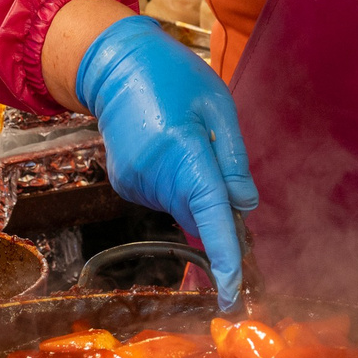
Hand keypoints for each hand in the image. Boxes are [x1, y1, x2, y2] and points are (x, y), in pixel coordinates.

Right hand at [75, 15, 257, 308]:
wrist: (114, 66)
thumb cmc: (173, 76)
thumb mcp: (217, 104)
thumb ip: (233, 158)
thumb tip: (243, 207)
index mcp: (182, 150)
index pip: (210, 212)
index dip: (225, 254)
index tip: (234, 291)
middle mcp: (153, 174)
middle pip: (200, 214)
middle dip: (219, 206)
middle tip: (218, 159)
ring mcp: (134, 182)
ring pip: (184, 208)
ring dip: (197, 190)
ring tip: (185, 140)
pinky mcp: (125, 185)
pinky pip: (166, 199)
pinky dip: (177, 185)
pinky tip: (168, 149)